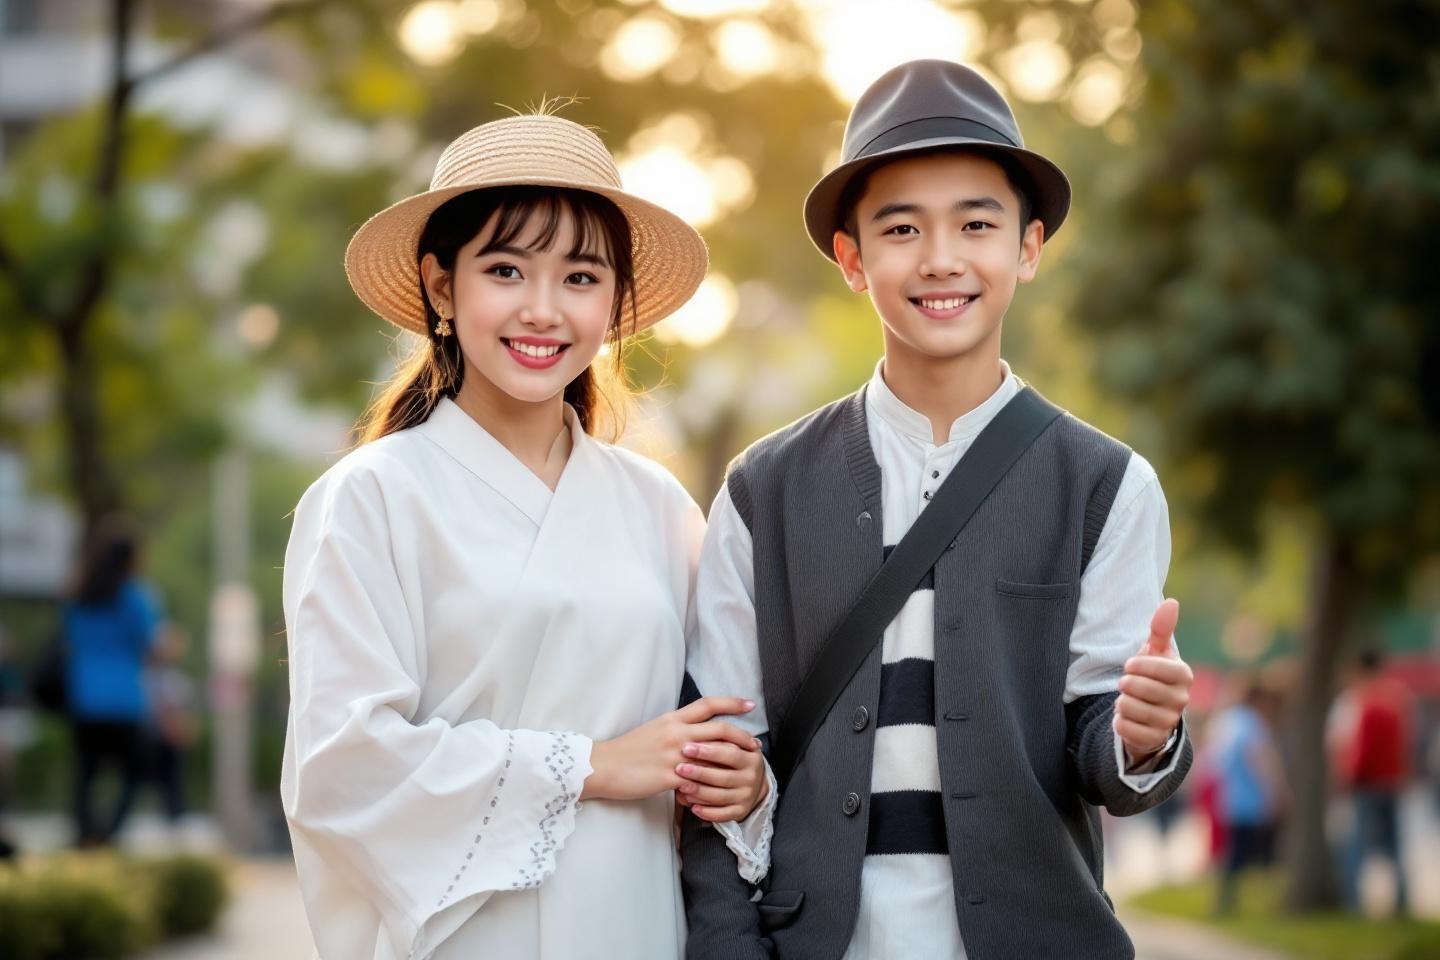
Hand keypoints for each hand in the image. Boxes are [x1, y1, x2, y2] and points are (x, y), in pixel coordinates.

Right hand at [582, 697, 757, 802]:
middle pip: (719, 729)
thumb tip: (694, 731)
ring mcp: (674, 754)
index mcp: (672, 719)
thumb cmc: (627, 750)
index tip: (749, 705)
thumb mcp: (654, 730)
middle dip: (742, 736)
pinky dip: (712, 785)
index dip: (731, 703)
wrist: (603, 766)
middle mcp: (676, 732)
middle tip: (755, 744)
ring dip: (734, 761)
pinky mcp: (670, 776)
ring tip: (745, 767)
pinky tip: (722, 791)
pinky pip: (699, 780)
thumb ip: (676, 728)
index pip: (707, 704)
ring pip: (714, 754)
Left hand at [675, 735, 768, 822]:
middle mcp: (751, 778)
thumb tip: (695, 734)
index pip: (730, 753)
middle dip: (700, 773)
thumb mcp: (734, 744)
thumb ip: (720, 737)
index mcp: (751, 758)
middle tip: (679, 768)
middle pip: (724, 777)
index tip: (687, 747)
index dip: (708, 751)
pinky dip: (707, 812)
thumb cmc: (734, 760)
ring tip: (681, 787)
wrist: (752, 782)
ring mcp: (746, 796)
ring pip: (721, 796)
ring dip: (699, 792)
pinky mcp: (740, 811)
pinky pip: (722, 815)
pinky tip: (693, 807)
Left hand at [1115, 598, 1191, 762]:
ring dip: (1121, 702)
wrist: (1148, 710)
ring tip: (1127, 700)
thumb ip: (1161, 628)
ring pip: (1131, 708)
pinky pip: (1126, 728)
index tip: (1130, 665)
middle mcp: (1181, 699)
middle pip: (1140, 688)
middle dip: (1125, 683)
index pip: (1159, 667)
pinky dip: (1119, 722)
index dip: (1139, 665)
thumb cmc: (1151, 674)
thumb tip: (1170, 602)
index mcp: (1183, 675)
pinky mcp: (1155, 739)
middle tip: (1126, 684)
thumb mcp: (1154, 651)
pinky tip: (1125, 717)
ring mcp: (1169, 721)